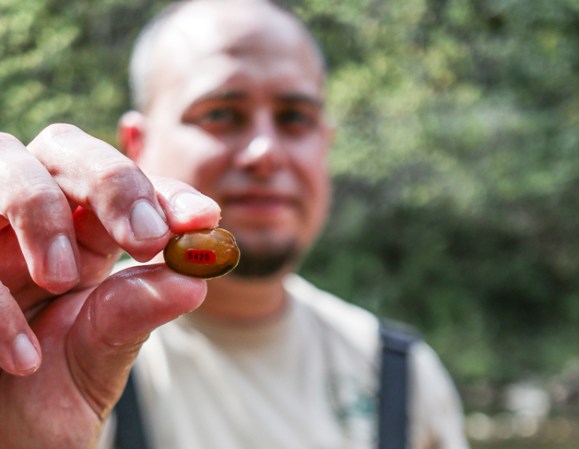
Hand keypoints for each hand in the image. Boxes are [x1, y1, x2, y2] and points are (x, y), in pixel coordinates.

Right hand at [0, 124, 218, 447]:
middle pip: (64, 148)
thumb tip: (195, 279)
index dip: (165, 192)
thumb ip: (139, 311)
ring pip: (7, 162)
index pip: (129, 186)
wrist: (4, 438)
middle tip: (147, 238)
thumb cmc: (53, 388)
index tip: (204, 218)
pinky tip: (25, 356)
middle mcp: (38, 222)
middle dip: (111, 181)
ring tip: (63, 278)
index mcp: (87, 234)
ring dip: (41, 210)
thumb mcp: (103, 351)